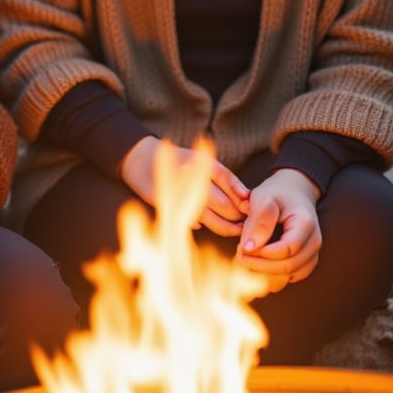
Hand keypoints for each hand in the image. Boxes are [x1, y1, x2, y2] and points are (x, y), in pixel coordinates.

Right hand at [119, 136, 250, 236]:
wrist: (141, 160)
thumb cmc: (177, 162)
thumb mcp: (200, 162)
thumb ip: (222, 179)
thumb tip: (245, 198)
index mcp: (202, 163)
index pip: (228, 180)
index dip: (241, 196)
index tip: (251, 208)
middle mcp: (192, 176)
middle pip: (222, 203)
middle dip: (237, 216)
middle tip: (248, 225)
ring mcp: (180, 192)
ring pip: (210, 217)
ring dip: (225, 227)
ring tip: (235, 232)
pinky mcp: (168, 205)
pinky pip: (192, 221)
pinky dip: (203, 225)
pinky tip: (210, 226)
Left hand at [237, 169, 321, 290]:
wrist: (294, 191)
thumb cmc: (276, 192)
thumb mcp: (264, 198)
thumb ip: (258, 222)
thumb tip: (248, 249)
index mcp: (306, 224)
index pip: (287, 249)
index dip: (263, 253)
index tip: (242, 247)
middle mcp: (314, 241)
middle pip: (289, 265)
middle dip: (261, 265)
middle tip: (239, 256)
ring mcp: (313, 252)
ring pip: (291, 274)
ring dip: (267, 273)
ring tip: (247, 259)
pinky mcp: (307, 260)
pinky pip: (293, 276)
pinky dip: (275, 275)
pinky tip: (258, 265)